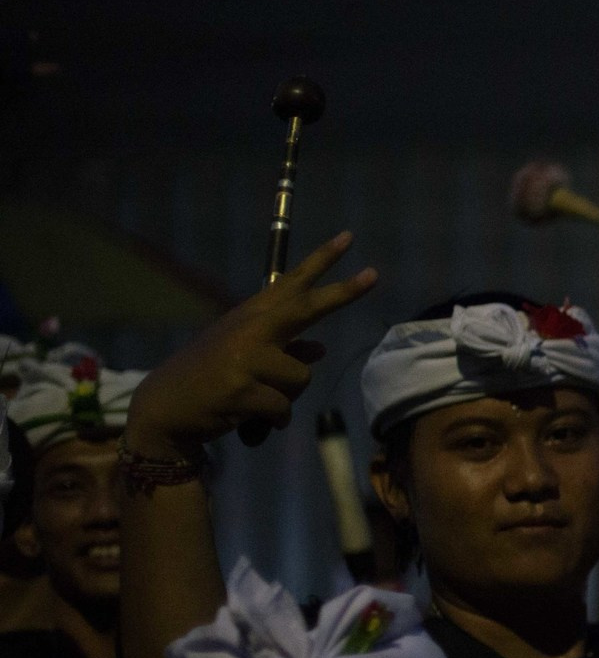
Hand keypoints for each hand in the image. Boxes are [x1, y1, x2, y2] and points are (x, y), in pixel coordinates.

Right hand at [126, 234, 375, 456]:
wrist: (164, 409)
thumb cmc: (209, 381)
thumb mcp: (245, 359)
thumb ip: (284, 350)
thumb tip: (319, 349)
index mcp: (250, 317)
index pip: (291, 283)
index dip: (321, 261)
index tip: (348, 238)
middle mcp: (249, 329)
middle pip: (306, 308)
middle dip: (343, 293)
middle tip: (375, 275)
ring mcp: (245, 357)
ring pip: (301, 377)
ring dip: (287, 398)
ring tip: (255, 399)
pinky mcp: (242, 389)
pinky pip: (283, 409)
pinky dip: (273, 419)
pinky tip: (247, 415)